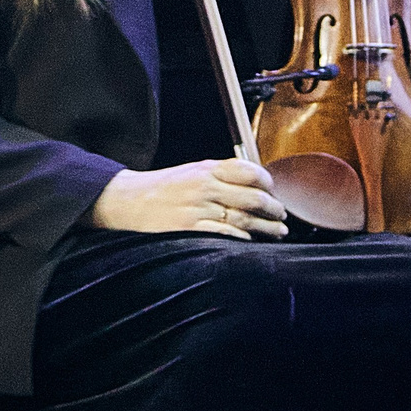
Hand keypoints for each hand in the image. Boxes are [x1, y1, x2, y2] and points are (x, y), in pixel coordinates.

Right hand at [87, 156, 287, 239]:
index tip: (274, 192)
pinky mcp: (190, 230)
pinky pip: (226, 234)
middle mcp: (205, 187)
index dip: (268, 183)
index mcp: (207, 169)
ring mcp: (198, 209)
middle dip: (274, 209)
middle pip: (254, 198)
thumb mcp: (191, 171)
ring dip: (267, 228)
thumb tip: (253, 183)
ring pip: (245, 218)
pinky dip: (243, 239)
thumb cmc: (161, 187)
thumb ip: (220, 174)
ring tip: (278, 232)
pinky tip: (252, 242)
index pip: (250, 171)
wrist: (127, 200)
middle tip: (282, 216)